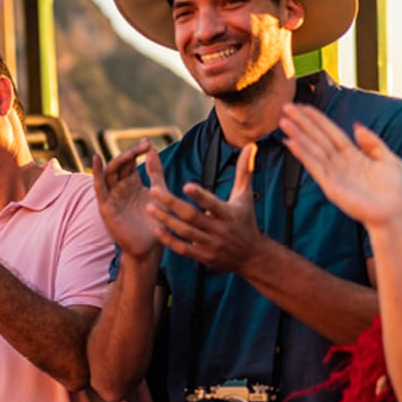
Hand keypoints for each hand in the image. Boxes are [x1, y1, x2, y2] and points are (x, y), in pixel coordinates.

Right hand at [92, 141, 161, 258]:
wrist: (150, 247)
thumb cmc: (155, 223)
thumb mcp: (159, 193)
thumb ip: (156, 173)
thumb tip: (152, 149)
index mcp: (131, 184)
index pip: (130, 162)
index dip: (137, 151)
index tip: (148, 143)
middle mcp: (119, 189)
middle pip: (120, 165)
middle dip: (130, 153)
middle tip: (143, 145)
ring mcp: (111, 197)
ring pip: (110, 173)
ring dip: (119, 160)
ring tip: (131, 153)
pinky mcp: (106, 207)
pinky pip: (99, 188)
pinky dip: (96, 173)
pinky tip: (97, 160)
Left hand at [148, 143, 263, 271]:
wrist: (251, 256)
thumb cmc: (245, 220)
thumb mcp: (245, 196)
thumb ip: (244, 171)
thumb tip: (250, 144)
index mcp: (229, 213)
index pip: (212, 204)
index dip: (200, 196)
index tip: (185, 185)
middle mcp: (219, 229)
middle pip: (192, 216)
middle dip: (172, 204)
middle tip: (153, 190)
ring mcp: (210, 244)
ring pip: (185, 232)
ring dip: (166, 220)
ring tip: (149, 207)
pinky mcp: (203, 256)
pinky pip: (183, 249)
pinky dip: (169, 240)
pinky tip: (156, 229)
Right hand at [280, 104, 401, 230]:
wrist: (397, 214)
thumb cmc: (397, 191)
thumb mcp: (389, 158)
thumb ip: (372, 142)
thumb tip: (357, 126)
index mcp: (354, 155)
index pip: (330, 132)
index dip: (317, 119)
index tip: (303, 107)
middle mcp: (340, 163)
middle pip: (317, 138)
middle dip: (301, 123)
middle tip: (285, 108)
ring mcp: (334, 174)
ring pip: (312, 149)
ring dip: (297, 135)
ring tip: (283, 121)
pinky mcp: (331, 186)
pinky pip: (314, 167)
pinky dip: (302, 155)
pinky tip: (291, 143)